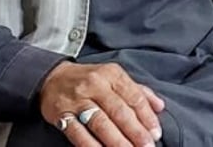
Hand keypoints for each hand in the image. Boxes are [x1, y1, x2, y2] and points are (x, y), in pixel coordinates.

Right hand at [40, 61, 163, 146]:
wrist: (52, 78)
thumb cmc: (90, 79)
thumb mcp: (115, 77)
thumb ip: (138, 90)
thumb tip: (160, 106)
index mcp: (112, 74)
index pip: (134, 96)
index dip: (147, 117)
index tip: (156, 133)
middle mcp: (95, 84)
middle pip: (119, 111)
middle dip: (135, 132)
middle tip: (147, 146)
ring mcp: (77, 100)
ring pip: (101, 123)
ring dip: (117, 141)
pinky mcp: (62, 114)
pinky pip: (78, 133)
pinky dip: (91, 146)